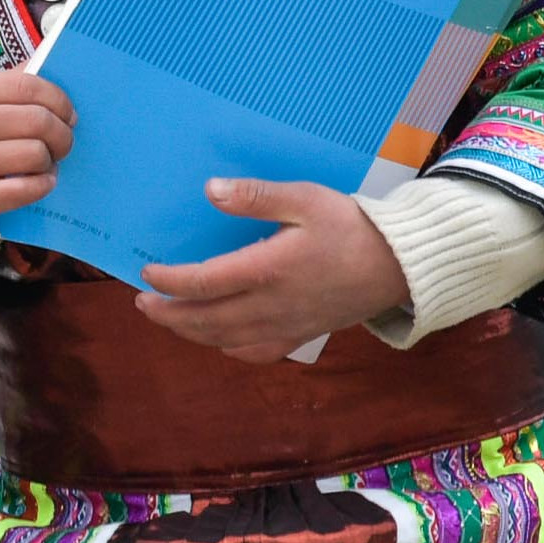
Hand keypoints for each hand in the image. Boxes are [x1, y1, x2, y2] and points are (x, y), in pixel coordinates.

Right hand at [0, 70, 72, 243]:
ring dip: (51, 161)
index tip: (68, 115)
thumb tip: (61, 66)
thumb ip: (14, 81)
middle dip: (62, 134)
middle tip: (62, 143)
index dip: (60, 101)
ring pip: (35, 155)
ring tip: (45, 162)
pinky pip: (26, 189)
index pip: (28, 86)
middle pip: (38, 121)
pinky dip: (42, 185)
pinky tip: (39, 181)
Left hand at [138, 178, 404, 360]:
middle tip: (142, 302)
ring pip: (224, 339)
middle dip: (167, 314)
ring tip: (168, 318)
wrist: (401, 264)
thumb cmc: (352, 225)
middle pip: (204, 320)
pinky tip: (218, 338)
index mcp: (268, 269)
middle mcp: (272, 305)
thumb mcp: (306, 199)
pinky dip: (227, 348)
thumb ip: (256, 196)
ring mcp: (286, 325)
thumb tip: (210, 190)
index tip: (146, 273)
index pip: (203, 283)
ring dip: (189, 332)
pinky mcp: (302, 334)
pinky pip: (256, 352)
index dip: (168, 281)